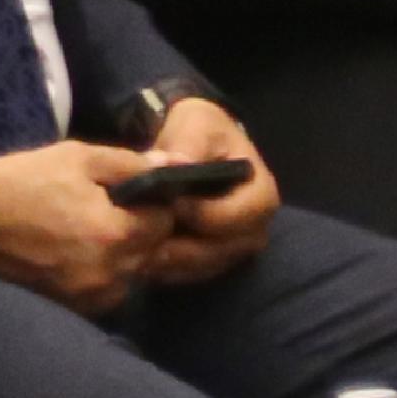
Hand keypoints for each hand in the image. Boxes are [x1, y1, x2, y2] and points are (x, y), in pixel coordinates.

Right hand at [0, 138, 181, 315]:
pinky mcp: (73, 306)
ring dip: (123, 255)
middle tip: (109, 210)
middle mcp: (110, 274)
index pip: (165, 223)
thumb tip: (173, 167)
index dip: (154, 205)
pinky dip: (103, 273)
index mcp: (115, 234)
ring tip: (91, 231)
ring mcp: (90, 296)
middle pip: (152, 252)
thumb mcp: (79, 158)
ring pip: (132, 274)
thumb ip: (131, 164)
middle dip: (140, 231)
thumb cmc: (26, 179)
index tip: (132, 194)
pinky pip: (108, 291)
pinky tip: (78, 252)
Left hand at [135, 88, 280, 287]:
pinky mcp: (209, 261)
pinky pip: (187, 275)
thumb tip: (173, 164)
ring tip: (136, 247)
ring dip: (168, 262)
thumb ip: (189, 143)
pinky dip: (163, 269)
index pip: (237, 218)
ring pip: (201, 268)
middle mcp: (253, 229)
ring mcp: (232, 250)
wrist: (191, 147)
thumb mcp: (197, 122)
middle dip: (181, 247)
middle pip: (220, 251)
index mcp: (261, 194)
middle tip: (143, 236)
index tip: (171, 203)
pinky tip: (138, 255)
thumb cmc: (200, 131)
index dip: (203, 215)